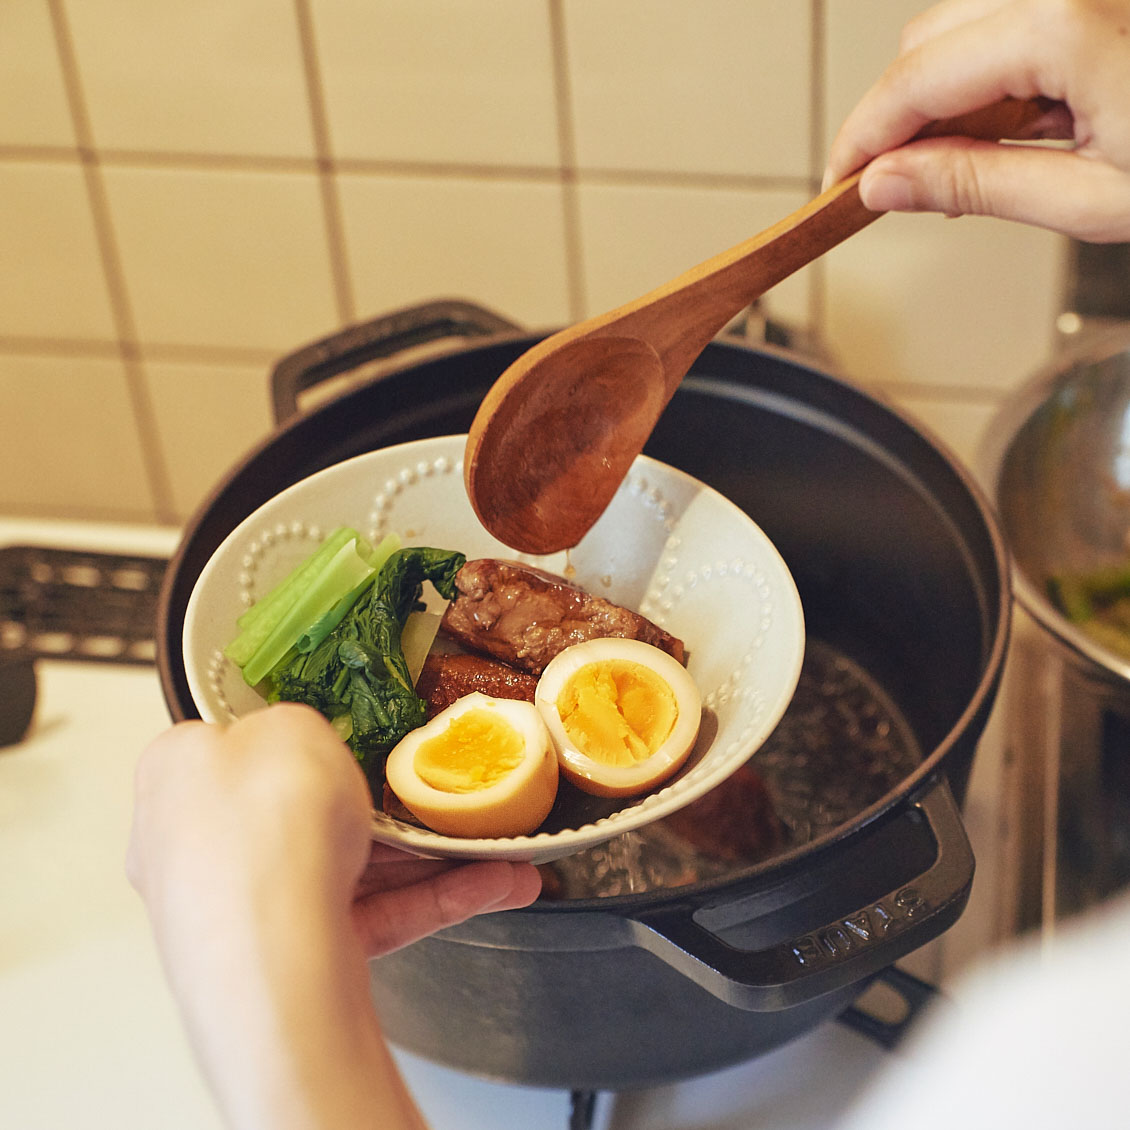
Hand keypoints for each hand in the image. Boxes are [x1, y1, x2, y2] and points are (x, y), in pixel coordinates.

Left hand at [126, 703, 541, 1129]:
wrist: (276, 961)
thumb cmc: (266, 828)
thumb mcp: (291, 725)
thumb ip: (300, 723)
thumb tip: (302, 737)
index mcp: (177, 774)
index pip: (239, 741)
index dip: (299, 732)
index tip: (355, 729)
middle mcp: (199, 844)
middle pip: (307, 809)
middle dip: (389, 802)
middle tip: (442, 789)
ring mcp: (246, 907)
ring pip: (352, 867)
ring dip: (432, 855)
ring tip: (498, 846)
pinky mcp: (290, 956)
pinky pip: (372, 915)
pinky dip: (433, 897)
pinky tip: (493, 884)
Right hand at [823, 0, 1129, 241]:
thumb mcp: (1092, 197)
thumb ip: (979, 184)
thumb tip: (885, 183)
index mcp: (1062, 24)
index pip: (911, 82)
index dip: (860, 141)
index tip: (838, 185)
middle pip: (926, 39)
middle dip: (903, 115)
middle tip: (910, 186)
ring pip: (965, 22)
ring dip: (955, 91)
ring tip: (997, 156)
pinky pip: (1017, 16)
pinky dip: (1002, 67)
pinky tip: (1035, 117)